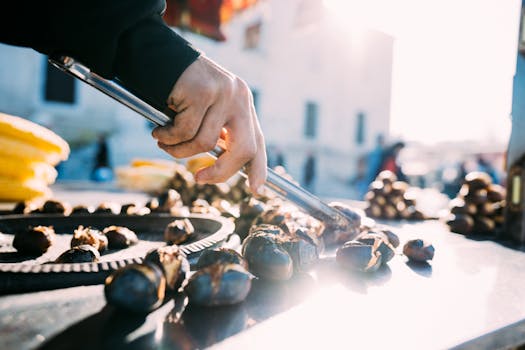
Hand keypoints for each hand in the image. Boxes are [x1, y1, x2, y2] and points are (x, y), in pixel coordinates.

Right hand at [151, 55, 266, 193]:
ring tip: (163, 141)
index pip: (257, 140)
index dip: (258, 167)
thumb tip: (219, 167)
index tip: (256, 189)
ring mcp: (223, 93)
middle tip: (199, 179)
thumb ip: (217, 133)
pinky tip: (158, 130)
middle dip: (220, 172)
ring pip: (205, 144)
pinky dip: (168, 137)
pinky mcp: (203, 92)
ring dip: (179, 151)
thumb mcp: (205, 111)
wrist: (156, 55)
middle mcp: (239, 97)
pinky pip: (185, 131)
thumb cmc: (177, 89)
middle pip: (243, 150)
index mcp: (242, 103)